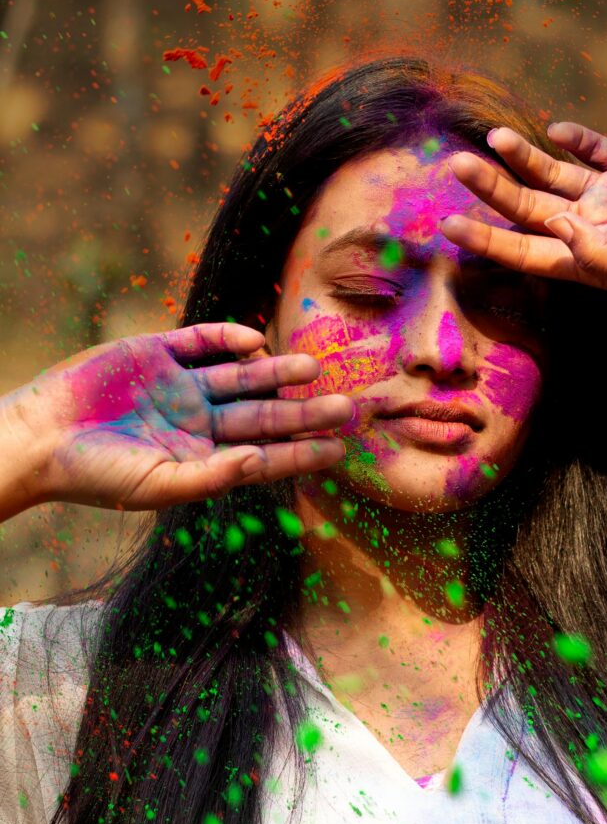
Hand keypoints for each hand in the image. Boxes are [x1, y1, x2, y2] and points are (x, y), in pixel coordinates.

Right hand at [0, 323, 353, 512]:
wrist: (39, 438)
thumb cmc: (95, 475)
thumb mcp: (158, 485)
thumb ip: (213, 476)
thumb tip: (262, 461)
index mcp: (203, 456)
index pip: (265, 454)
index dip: (302, 451)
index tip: (340, 450)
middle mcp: (199, 419)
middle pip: (264, 413)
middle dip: (304, 411)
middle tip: (349, 407)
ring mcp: (180, 384)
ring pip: (241, 376)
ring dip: (276, 371)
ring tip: (314, 367)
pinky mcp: (156, 352)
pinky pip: (201, 341)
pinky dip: (227, 338)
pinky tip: (255, 342)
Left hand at [440, 123, 606, 300]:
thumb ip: (598, 257)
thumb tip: (553, 226)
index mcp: (584, 259)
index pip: (522, 249)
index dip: (485, 240)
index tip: (448, 225)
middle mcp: (588, 226)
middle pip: (526, 205)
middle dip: (491, 188)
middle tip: (455, 166)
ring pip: (552, 173)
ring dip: (522, 157)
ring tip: (492, 138)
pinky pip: (595, 149)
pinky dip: (574, 139)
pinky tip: (553, 131)